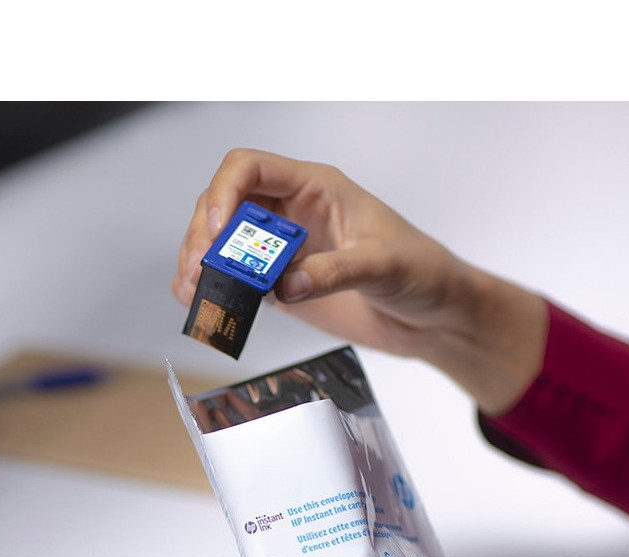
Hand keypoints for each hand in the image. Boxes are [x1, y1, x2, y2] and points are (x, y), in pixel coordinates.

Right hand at [175, 149, 546, 415]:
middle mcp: (293, 213)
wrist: (432, 314)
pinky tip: (207, 303)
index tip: (218, 233)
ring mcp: (285, 249)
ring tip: (195, 291)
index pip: (250, 168)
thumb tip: (285, 284)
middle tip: (200, 271)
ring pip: (224, 243)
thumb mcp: (384, 266)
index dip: (224, 193)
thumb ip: (335, 272)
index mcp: (316, 188)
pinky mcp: (283, 283)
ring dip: (203, 263)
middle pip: (225, 206)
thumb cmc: (422, 271)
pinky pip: (238, 279)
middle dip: (204, 235)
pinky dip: (217, 289)